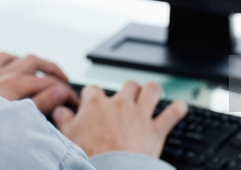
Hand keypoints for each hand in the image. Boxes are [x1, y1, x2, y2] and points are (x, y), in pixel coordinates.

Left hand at [0, 52, 78, 114]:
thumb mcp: (18, 118)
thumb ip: (41, 104)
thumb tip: (60, 92)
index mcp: (14, 83)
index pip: (47, 81)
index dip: (64, 90)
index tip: (72, 100)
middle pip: (32, 61)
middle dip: (50, 68)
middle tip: (62, 79)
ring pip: (7, 57)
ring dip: (22, 62)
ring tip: (33, 71)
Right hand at [52, 81, 187, 157]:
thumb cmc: (89, 156)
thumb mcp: (67, 136)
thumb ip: (63, 120)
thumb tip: (59, 110)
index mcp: (97, 104)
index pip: (93, 89)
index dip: (92, 95)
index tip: (91, 103)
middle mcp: (121, 104)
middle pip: (128, 85)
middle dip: (128, 90)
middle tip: (126, 98)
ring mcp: (140, 116)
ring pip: (152, 90)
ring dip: (152, 91)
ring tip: (151, 93)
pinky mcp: (156, 130)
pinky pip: (172, 114)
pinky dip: (178, 110)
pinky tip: (181, 107)